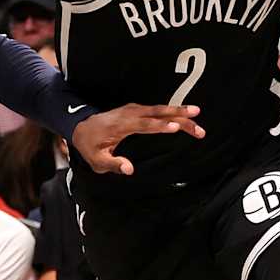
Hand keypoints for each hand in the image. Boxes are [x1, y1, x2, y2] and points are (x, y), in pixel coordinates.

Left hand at [69, 104, 204, 175]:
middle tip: (198, 123)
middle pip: (158, 113)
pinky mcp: (137, 110)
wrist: (81, 126)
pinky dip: (172, 111)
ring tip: (197, 115)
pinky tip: (184, 114)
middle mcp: (130, 114)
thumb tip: (129, 170)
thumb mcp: (97, 160)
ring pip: (160, 109)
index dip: (160, 126)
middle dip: (179, 116)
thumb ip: (113, 164)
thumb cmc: (90, 146)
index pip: (144, 124)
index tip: (176, 127)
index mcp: (121, 125)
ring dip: (179, 112)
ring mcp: (134, 109)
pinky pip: (157, 109)